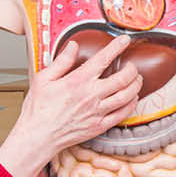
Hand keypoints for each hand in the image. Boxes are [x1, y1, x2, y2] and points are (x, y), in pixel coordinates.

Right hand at [0, 37, 142, 176]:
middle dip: (132, 69)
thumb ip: (61, 61)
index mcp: (78, 81)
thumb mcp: (43, 79)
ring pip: (127, 96)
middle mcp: (91, 95)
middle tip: (133, 65)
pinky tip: (132, 99)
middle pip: (122, 79)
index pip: (103, 59)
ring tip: (137, 80)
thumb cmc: (38, 109)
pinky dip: (131, 104)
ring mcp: (97, 112)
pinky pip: (122, 114)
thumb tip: (73, 46)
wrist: (38, 136)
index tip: (125, 40)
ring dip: (136, 86)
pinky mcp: (99, 126)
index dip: (117, 47)